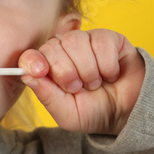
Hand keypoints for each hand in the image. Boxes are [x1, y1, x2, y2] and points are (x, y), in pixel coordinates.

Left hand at [18, 29, 144, 135]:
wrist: (128, 114)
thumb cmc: (94, 113)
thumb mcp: (67, 113)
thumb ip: (46, 95)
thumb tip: (26, 75)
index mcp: (49, 68)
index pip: (31, 55)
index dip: (33, 60)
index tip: (40, 72)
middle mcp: (65, 50)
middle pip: (54, 46)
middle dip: (66, 72)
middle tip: (78, 88)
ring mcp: (86, 41)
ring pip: (76, 41)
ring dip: (88, 70)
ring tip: (95, 83)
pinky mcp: (109, 38)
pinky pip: (101, 42)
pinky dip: (107, 65)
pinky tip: (111, 74)